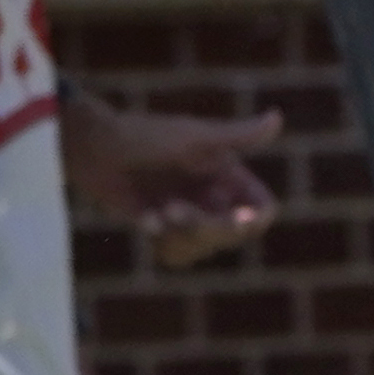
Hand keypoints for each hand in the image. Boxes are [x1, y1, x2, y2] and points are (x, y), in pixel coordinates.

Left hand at [64, 99, 281, 264]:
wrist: (96, 149)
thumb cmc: (146, 136)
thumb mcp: (194, 138)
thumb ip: (236, 137)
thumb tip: (277, 119)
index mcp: (229, 174)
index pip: (262, 210)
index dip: (253, 221)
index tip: (235, 220)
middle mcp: (213, 196)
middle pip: (232, 235)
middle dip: (204, 226)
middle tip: (172, 208)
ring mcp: (188, 214)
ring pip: (204, 249)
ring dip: (180, 236)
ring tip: (157, 212)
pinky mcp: (163, 229)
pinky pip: (175, 255)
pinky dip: (161, 241)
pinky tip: (144, 218)